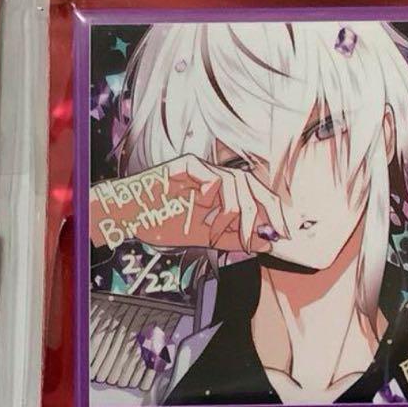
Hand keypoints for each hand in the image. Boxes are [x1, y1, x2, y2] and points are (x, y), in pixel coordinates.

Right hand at [89, 155, 289, 253]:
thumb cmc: (158, 223)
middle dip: (265, 211)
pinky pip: (211, 177)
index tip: (283, 234)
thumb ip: (233, 238)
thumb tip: (267, 241)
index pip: (256, 193)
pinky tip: (204, 217)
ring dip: (234, 214)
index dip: (273, 211)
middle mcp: (212, 174)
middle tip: (268, 235)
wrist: (124, 217)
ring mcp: (199, 168)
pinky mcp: (184, 165)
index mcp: (220, 189)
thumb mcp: (203, 238)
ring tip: (218, 235)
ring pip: (235, 182)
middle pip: (252, 183)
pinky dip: (214, 200)